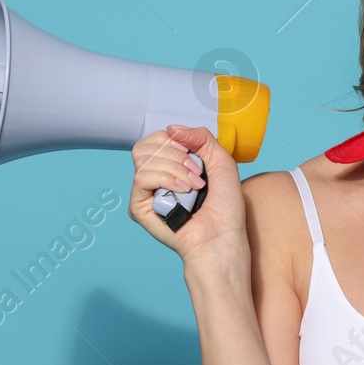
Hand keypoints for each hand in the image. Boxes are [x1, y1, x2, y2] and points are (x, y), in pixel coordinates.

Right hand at [129, 124, 244, 261]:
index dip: (174, 141)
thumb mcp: (221, 161)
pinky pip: (141, 178)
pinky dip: (165, 180)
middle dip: (176, 155)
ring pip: (144, 160)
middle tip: (197, 173)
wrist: (223, 236)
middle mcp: (155, 178)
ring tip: (193, 186)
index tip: (195, 157)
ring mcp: (145, 193)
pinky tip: (183, 193)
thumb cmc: (225, 207)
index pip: (157, 138)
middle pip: (145, 146)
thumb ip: (200, 137)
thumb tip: (171, 128)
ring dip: (175, 169)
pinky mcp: (139, 207)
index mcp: (170, 166)